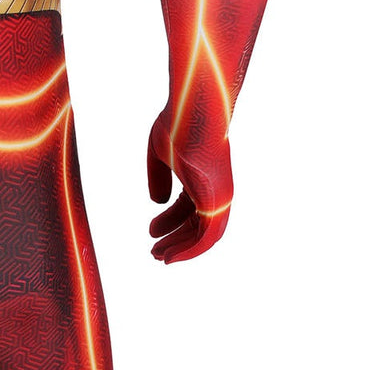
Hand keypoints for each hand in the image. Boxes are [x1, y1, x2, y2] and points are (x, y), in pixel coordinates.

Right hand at [146, 113, 231, 263]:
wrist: (195, 112)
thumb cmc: (177, 125)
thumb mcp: (159, 152)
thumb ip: (158, 177)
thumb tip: (157, 202)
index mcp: (203, 179)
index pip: (187, 208)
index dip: (169, 222)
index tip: (151, 231)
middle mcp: (216, 192)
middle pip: (196, 225)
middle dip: (175, 240)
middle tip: (155, 251)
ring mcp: (219, 198)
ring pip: (203, 236)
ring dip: (181, 250)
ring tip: (159, 257)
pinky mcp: (217, 202)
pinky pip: (206, 237)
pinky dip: (190, 251)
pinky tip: (171, 257)